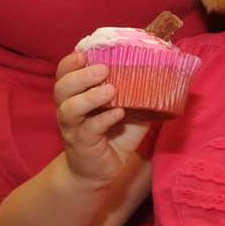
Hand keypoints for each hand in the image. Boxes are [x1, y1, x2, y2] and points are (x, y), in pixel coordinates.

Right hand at [53, 50, 145, 184]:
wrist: (100, 172)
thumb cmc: (113, 136)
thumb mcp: (127, 109)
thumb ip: (136, 93)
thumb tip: (162, 74)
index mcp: (76, 96)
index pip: (64, 74)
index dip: (70, 63)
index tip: (84, 54)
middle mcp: (69, 110)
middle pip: (62, 88)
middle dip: (80, 76)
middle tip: (103, 69)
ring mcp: (74, 128)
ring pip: (69, 109)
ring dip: (89, 97)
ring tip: (110, 90)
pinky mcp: (82, 144)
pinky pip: (88, 130)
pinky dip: (103, 119)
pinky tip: (118, 113)